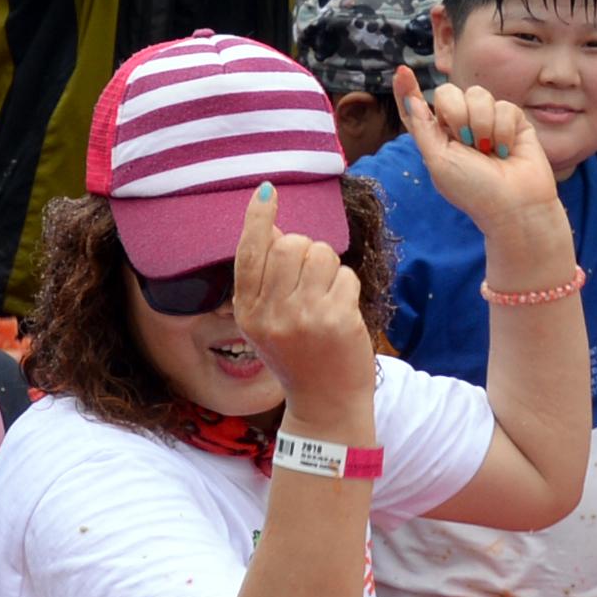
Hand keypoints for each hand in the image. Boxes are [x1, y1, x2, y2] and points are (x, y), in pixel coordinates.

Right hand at [231, 182, 376, 423]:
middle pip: (293, 243)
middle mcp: (272, 312)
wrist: (325, 404)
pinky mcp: (337, 319)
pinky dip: (348, 288)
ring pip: (322, 253)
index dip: (258, 219)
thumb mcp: (267, 322)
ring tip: (326, 300)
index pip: (249, 252)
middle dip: (307, 252)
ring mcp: (304, 316)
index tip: (266, 192)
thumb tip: (277, 228)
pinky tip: (341, 314)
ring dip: (330, 269)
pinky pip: (346, 275)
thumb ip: (267, 279)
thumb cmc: (298, 356)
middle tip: (310, 283)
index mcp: (248, 311)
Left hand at [397, 72, 562, 228]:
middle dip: (456, 113)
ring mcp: (487, 120)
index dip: (408, 89)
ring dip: (482, 124)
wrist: (515, 204)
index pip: (417, 108)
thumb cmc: (474, 190)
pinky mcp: (512, 120)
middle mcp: (460, 124)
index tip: (402, 72)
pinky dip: (503, 131)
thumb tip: (410, 99)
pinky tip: (507, 150)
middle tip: (466, 141)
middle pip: (448, 92)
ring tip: (489, 151)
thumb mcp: (438, 161)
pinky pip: (503, 106)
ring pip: (477, 94)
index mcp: (437, 136)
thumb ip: (422, 128)